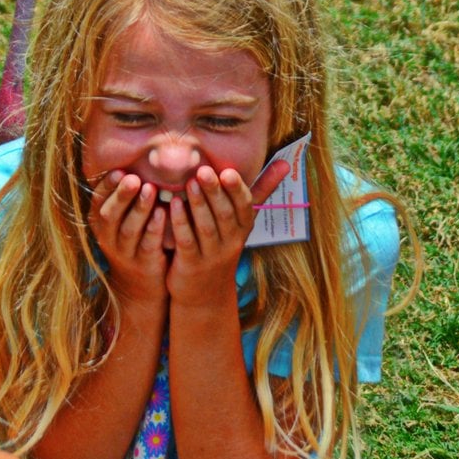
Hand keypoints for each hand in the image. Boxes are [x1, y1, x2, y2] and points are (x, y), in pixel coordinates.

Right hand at [88, 171, 168, 309]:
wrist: (139, 286)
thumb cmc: (135, 239)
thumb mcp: (124, 219)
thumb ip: (127, 194)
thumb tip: (139, 157)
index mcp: (101, 222)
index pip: (98, 201)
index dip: (107, 186)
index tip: (119, 171)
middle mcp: (108, 237)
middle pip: (110, 215)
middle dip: (122, 195)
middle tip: (133, 178)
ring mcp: (124, 252)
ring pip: (128, 230)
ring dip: (139, 209)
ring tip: (151, 190)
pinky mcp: (143, 264)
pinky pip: (147, 245)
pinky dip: (154, 229)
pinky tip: (164, 215)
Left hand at [166, 158, 288, 306]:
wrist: (205, 294)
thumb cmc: (223, 244)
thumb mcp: (242, 221)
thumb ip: (261, 190)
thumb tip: (285, 163)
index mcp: (243, 228)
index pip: (245, 207)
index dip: (237, 190)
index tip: (228, 171)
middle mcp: (231, 242)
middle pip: (225, 215)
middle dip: (215, 192)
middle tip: (203, 171)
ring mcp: (211, 255)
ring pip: (206, 227)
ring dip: (198, 204)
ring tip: (189, 183)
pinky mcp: (191, 265)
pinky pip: (187, 241)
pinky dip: (180, 222)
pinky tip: (173, 205)